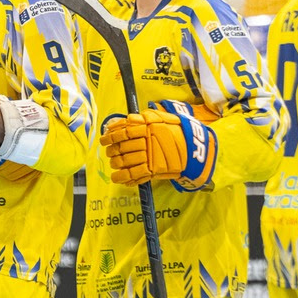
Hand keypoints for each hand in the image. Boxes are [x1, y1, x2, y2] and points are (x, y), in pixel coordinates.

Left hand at [100, 104, 215, 187]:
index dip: (110, 136)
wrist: (193, 148)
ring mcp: (149, 156)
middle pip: (120, 148)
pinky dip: (122, 178)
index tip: (104, 139)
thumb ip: (139, 119)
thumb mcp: (159, 119)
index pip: (122, 132)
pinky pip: (132, 175)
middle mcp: (146, 141)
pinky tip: (117, 178)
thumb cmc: (176, 131)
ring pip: (123, 161)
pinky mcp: (153, 170)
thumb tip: (118, 123)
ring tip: (114, 163)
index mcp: (147, 127)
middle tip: (110, 152)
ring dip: (115, 163)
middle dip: (112, 151)